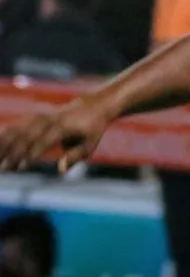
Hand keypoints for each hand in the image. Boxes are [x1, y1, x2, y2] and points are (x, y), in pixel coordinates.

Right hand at [0, 98, 114, 172]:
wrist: (93, 105)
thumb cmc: (93, 128)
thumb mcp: (90, 143)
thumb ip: (75, 156)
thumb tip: (61, 171)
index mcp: (63, 126)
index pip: (43, 141)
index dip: (32, 153)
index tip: (21, 167)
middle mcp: (49, 120)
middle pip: (26, 136)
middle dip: (13, 153)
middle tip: (3, 170)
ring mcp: (41, 117)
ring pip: (17, 130)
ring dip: (4, 144)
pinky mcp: (36, 117)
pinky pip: (17, 126)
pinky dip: (5, 135)